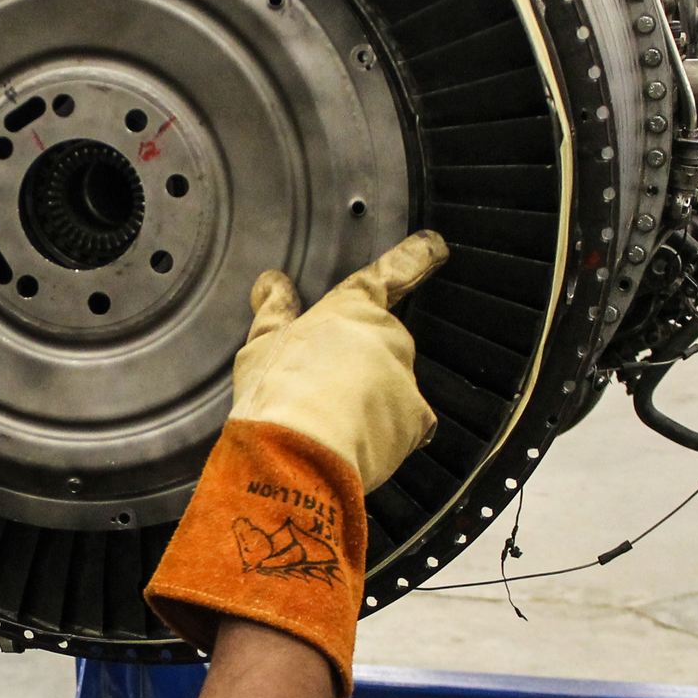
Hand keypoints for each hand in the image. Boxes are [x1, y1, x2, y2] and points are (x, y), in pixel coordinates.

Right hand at [228, 231, 447, 491]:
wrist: (300, 452)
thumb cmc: (278, 391)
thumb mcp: (262, 345)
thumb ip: (274, 311)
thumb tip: (272, 282)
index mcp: (351, 308)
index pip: (390, 274)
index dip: (415, 258)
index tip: (434, 245)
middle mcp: (387, 337)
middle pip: (384, 342)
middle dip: (362, 362)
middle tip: (324, 387)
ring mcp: (405, 379)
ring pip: (392, 386)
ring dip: (370, 399)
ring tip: (331, 424)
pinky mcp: (416, 421)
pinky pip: (405, 426)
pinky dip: (385, 434)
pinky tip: (355, 446)